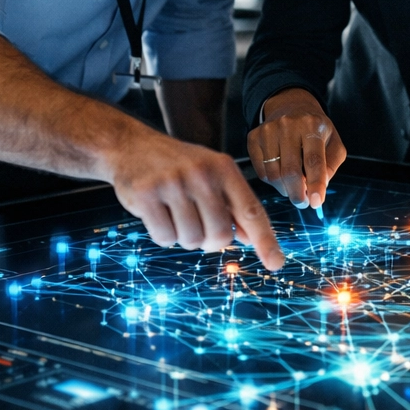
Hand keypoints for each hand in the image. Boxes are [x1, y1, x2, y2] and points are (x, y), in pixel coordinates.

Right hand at [107, 132, 283, 269]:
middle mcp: (202, 174)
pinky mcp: (146, 195)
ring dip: (185, 237)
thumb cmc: (180, 166)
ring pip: (191, 240)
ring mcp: (173, 183)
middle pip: (220, 235)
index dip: (266, 241)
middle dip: (210, 241)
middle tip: (198, 226)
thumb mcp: (212, 175)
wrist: (133, 146)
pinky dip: (163, 236)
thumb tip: (250, 238)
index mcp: (224, 169)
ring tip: (176, 214)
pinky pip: (164, 238)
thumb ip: (233, 204)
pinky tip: (158, 215)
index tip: (276, 264)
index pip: (252, 211)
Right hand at [247, 88, 345, 209]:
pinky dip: (272, 181)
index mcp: (313, 125)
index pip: (314, 160)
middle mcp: (288, 125)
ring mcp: (268, 130)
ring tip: (293, 187)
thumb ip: (331, 165)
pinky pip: (261, 171)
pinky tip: (281, 176)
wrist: (291, 107)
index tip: (316, 202)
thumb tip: (319, 189)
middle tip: (303, 202)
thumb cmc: (316, 130)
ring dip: (285, 189)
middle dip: (298, 194)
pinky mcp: (253, 137)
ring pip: (273, 175)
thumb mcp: (333, 142)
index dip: (316, 183)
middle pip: (291, 171)